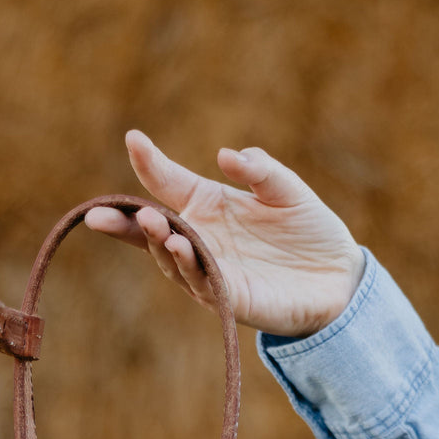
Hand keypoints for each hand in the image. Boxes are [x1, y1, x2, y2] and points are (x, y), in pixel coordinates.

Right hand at [84, 131, 365, 338]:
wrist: (338, 276)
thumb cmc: (308, 229)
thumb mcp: (286, 188)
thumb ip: (259, 169)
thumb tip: (226, 156)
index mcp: (208, 206)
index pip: (168, 183)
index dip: (149, 163)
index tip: (133, 139)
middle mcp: (202, 239)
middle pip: (152, 232)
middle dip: (125, 225)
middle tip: (100, 215)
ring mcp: (212, 271)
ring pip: (173, 260)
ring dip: (159, 243)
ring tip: (149, 223)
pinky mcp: (230, 299)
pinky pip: (204, 284)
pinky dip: (190, 267)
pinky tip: (183, 247)